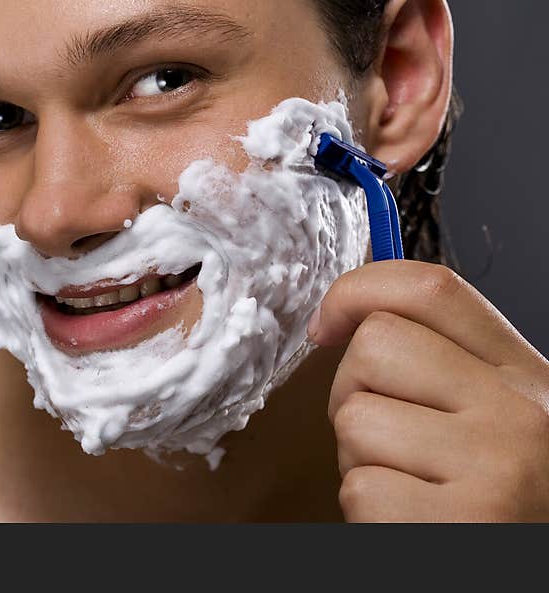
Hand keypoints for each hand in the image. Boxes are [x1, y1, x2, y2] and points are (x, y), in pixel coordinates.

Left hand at [308, 260, 548, 521]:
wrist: (532, 564)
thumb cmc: (509, 498)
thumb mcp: (502, 417)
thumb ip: (445, 366)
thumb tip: (350, 320)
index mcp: (526, 376)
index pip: (430, 288)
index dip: (356, 291)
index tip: (325, 324)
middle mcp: (519, 412)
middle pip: (374, 347)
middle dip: (353, 391)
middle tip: (386, 437)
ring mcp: (494, 468)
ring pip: (355, 420)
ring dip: (362, 459)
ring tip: (411, 487)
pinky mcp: (461, 525)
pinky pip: (360, 488)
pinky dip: (371, 512)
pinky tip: (416, 522)